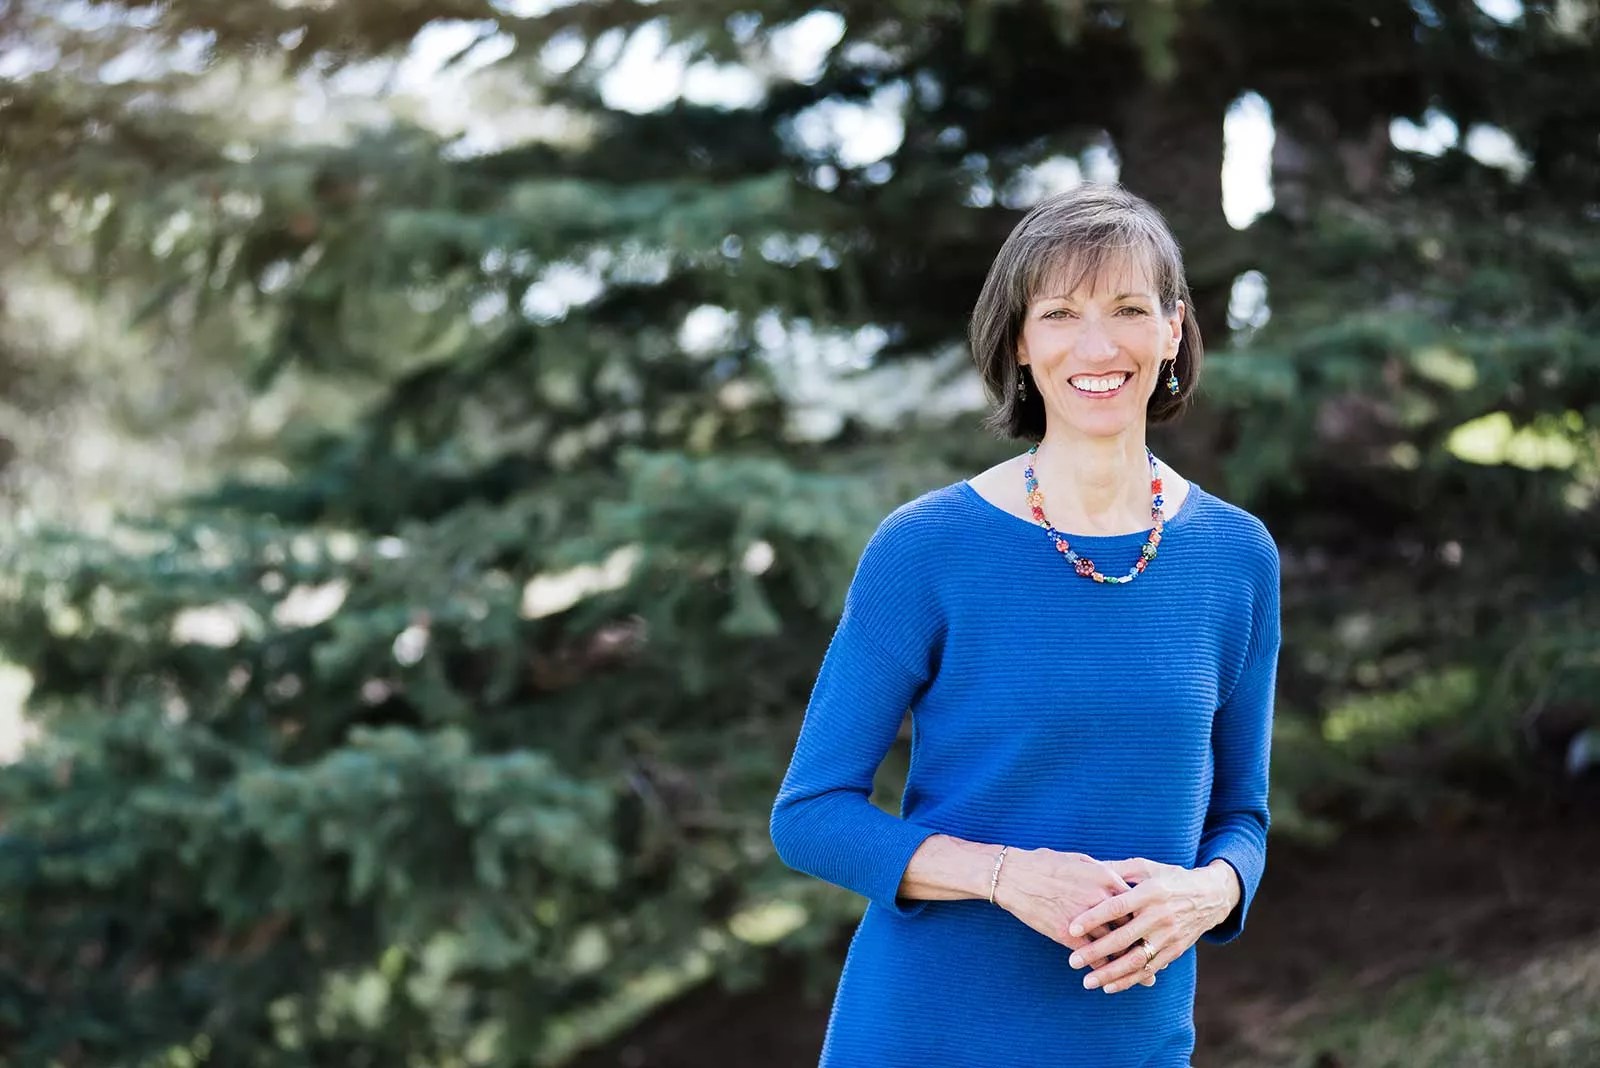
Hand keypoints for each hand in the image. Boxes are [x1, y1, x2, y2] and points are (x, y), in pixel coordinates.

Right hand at [992, 848, 1158, 987]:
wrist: (1014, 876)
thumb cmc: (1046, 864)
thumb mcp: (1081, 860)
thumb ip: (1104, 872)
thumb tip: (1119, 878)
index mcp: (1107, 878)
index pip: (1137, 902)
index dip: (1149, 917)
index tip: (1160, 928)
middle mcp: (1100, 900)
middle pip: (1133, 926)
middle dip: (1148, 943)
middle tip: (1163, 957)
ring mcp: (1085, 919)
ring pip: (1116, 946)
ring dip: (1133, 964)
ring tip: (1148, 977)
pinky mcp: (1067, 935)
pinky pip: (1092, 956)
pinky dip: (1105, 968)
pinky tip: (1114, 978)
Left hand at [1062, 858, 1240, 994]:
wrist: (1210, 896)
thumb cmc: (1169, 878)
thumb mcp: (1145, 867)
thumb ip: (1117, 870)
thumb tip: (1088, 868)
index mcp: (1150, 892)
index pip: (1117, 907)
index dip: (1094, 918)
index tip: (1072, 928)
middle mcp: (1160, 916)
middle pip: (1124, 938)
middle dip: (1096, 952)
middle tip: (1073, 961)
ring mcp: (1169, 936)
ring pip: (1137, 960)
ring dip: (1111, 973)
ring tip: (1088, 982)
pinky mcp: (1175, 950)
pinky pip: (1150, 969)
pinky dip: (1129, 980)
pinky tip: (1109, 986)